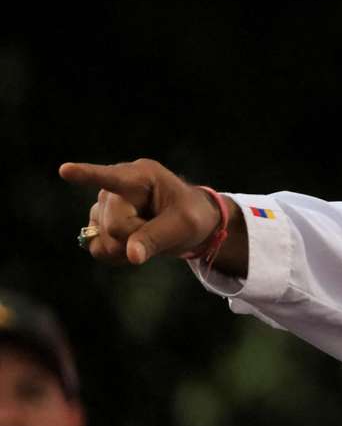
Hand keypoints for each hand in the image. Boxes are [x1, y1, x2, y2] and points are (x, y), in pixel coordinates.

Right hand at [59, 159, 247, 275]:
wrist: (188, 222)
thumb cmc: (191, 215)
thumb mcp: (185, 225)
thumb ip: (157, 237)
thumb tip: (131, 255)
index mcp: (141, 176)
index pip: (111, 177)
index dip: (86, 175)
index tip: (66, 170)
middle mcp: (115, 188)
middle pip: (113, 225)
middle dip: (136, 236)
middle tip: (158, 228)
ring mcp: (103, 205)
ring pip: (104, 240)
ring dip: (127, 247)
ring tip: (147, 233)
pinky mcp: (98, 223)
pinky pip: (97, 248)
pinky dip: (116, 255)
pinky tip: (133, 246)